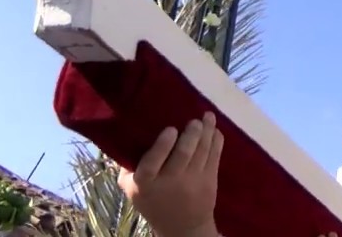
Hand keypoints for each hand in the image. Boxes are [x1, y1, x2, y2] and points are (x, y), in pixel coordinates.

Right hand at [117, 113, 223, 236]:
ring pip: (202, 151)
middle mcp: (171, 182)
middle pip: (183, 153)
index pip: (152, 163)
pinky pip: (215, 156)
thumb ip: (127, 168)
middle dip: (192, 133)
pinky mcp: (210, 181)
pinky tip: (215, 130)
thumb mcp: (132, 190)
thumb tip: (124, 138)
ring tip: (208, 116)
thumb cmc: (154, 203)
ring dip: (207, 131)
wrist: (183, 228)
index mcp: (147, 183)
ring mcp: (193, 181)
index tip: (170, 128)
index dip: (162, 145)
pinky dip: (217, 140)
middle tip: (194, 120)